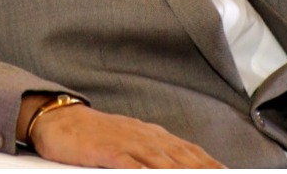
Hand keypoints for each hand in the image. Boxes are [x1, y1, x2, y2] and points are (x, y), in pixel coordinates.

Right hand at [30, 104, 224, 168]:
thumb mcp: (129, 141)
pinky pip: (129, 165)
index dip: (209, 164)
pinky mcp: (106, 151)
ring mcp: (126, 143)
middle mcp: (144, 137)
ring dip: (182, 172)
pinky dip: (142, 173)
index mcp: (152, 135)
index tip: (227, 172)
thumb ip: (152, 155)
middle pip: (182, 157)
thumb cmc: (95, 135)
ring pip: (161, 161)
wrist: (60, 119)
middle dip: (204, 171)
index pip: (188, 151)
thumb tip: (176, 165)